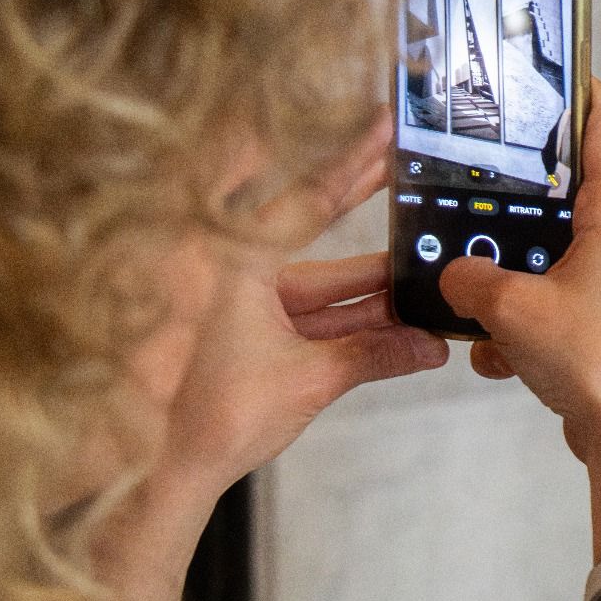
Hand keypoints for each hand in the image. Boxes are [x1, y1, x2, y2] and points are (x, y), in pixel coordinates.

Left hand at [96, 113, 448, 600]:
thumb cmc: (213, 419)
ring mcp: (252, 305)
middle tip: (404, 163)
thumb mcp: (311, 379)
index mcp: (241, 265)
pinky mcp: (259, 335)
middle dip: (366, 201)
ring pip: (328, 283)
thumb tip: (431, 345)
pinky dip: (356, 316)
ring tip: (427, 271)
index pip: (312, 201)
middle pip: (319, 230)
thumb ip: (376, 353)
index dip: (354, 163)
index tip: (383, 129)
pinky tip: (402, 319)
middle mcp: (243, 275)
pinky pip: (318, 313)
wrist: (169, 471)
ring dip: (376, 285)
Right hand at [438, 81, 600, 561]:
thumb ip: (470, 279)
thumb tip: (453, 274)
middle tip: (480, 195)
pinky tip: (501, 351)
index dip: (578, 89)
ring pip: (561, 249)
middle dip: (521, 198)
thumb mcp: (511, 310)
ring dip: (517, 271)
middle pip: (573, 187)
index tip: (548, 74)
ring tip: (482, 296)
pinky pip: (563, 296)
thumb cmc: (600, 366)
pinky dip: (529, 316)